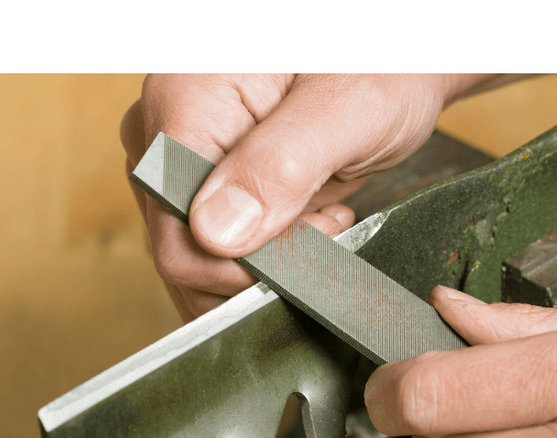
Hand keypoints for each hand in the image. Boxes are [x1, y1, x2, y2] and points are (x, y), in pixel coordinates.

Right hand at [120, 74, 499, 319]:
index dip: (245, 264)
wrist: (393, 54)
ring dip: (264, 260)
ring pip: (196, 259)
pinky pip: (213, 245)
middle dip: (259, 263)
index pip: (177, 235)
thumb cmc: (384, 60)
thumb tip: (215, 233)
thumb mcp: (350, 106)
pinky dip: (263, 250)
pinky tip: (305, 214)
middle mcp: (163, 132)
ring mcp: (178, 160)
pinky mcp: (201, 178)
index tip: (314, 234)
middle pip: (181, 253)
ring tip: (320, 213)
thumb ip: (281, 167)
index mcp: (183, 102)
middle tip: (326, 221)